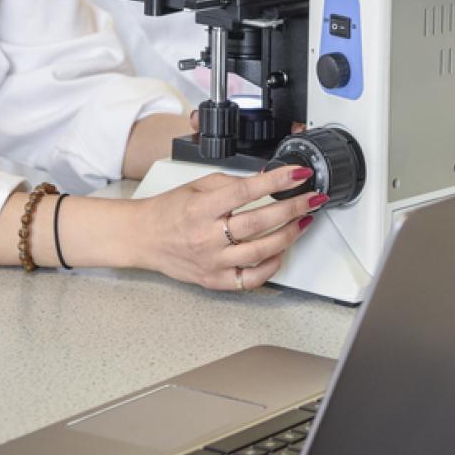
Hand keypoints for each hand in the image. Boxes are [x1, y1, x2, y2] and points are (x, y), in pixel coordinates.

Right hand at [128, 164, 322, 291]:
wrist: (142, 237)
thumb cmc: (168, 211)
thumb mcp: (196, 186)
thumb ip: (231, 184)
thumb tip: (265, 180)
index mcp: (201, 208)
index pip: (245, 191)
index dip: (276, 181)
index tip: (297, 174)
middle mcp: (206, 237)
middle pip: (259, 223)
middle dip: (293, 208)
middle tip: (312, 198)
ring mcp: (211, 262)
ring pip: (260, 251)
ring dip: (289, 235)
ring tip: (302, 222)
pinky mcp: (214, 280)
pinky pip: (250, 279)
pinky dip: (270, 266)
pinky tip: (280, 252)